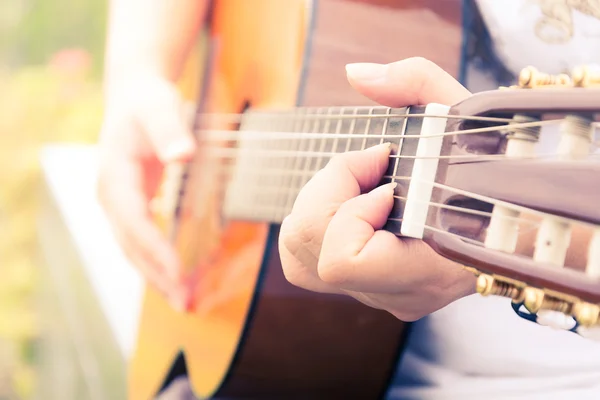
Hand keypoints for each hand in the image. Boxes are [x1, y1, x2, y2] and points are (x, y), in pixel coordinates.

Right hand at [97, 71, 194, 309]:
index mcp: (114, 178)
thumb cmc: (148, 102)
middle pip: (131, 246)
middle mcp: (111, 197)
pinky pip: (141, 240)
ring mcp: (118, 204)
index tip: (179, 274)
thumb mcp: (159, 108)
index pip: (134, 223)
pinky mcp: (130, 206)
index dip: (156, 250)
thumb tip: (183, 154)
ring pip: (134, 249)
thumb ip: (170, 130)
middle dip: (157, 276)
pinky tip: (175, 275)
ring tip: (183, 300)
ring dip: (157, 276)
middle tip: (185, 302)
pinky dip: (157, 261)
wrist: (134, 97)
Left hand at [279, 57, 476, 320]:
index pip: (342, 259)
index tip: (388, 175)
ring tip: (360, 184)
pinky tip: (349, 205)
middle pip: (308, 247)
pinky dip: (315, 227)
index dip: (351, 207)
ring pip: (299, 259)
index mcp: (430, 268)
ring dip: (317, 206)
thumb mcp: (467, 113)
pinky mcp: (372, 291)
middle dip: (328, 190)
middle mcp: (399, 293)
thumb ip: (415, 82)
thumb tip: (355, 75)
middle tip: (370, 164)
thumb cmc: (499, 171)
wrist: (522, 220)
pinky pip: (309, 267)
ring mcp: (382, 297)